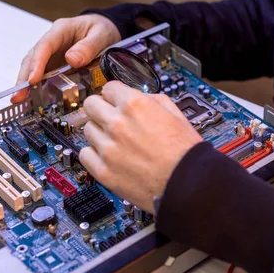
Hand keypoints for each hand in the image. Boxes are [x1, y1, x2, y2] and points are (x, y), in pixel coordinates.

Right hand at [11, 14, 120, 102]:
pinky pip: (44, 76)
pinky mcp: (55, 65)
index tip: (33, 79)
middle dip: (24, 78)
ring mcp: (52, 54)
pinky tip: (34, 100)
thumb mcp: (101, 34)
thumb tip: (71, 60)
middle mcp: (52, 42)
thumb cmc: (101, 29)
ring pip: (34, 68)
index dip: (36, 63)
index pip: (44, 46)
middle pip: (32, 59)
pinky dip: (38, 88)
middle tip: (18, 96)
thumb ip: (88, 46)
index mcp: (61, 30)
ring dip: (27, 85)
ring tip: (21, 102)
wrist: (105, 30)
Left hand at [80, 81, 203, 212]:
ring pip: (87, 129)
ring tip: (115, 141)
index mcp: (135, 105)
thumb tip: (139, 98)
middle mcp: (118, 124)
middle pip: (90, 105)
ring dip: (99, 132)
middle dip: (101, 108)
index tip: (115, 100)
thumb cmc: (185, 152)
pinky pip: (85, 154)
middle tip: (110, 117)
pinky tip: (108, 156)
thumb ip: (151, 100)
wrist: (188, 184)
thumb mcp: (175, 114)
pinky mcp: (103, 171)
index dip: (115, 94)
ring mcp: (108, 148)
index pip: (108, 88)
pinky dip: (94, 154)